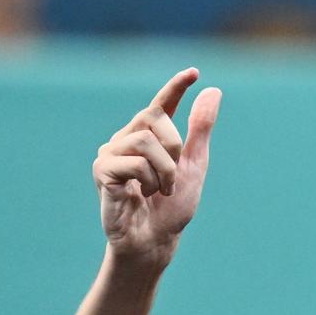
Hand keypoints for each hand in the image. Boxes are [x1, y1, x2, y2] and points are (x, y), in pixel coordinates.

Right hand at [94, 69, 221, 266]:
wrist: (155, 241)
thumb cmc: (171, 208)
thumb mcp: (193, 165)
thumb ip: (200, 129)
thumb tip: (212, 91)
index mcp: (148, 137)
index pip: (161, 105)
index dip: (176, 87)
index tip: (195, 73)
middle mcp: (125, 139)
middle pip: (154, 117)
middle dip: (174, 146)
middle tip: (173, 178)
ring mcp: (110, 153)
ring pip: (145, 141)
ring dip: (164, 171)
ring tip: (159, 191)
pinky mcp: (102, 171)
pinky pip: (134, 162)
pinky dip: (149, 181)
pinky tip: (143, 196)